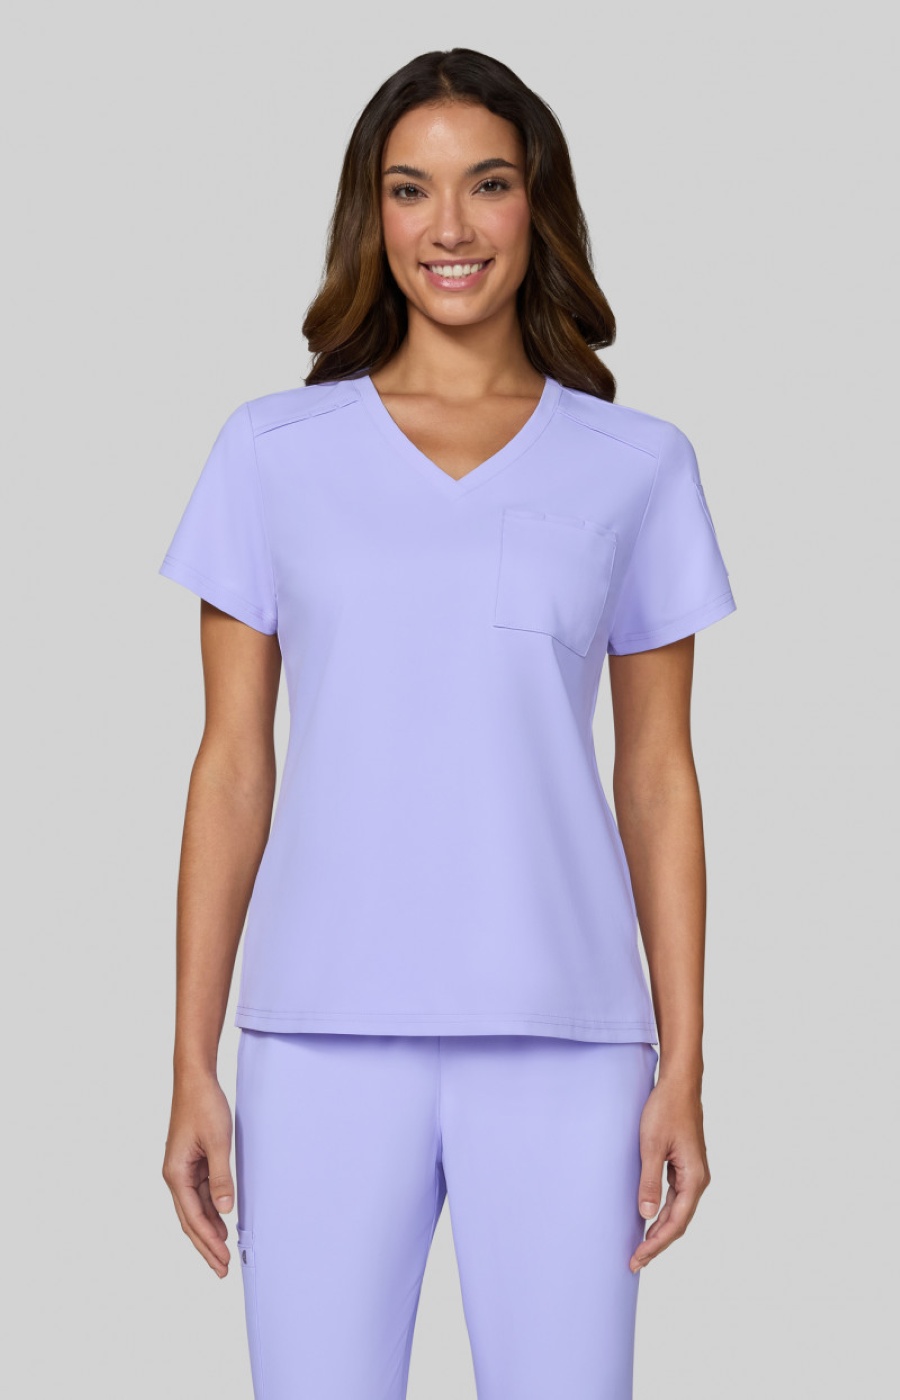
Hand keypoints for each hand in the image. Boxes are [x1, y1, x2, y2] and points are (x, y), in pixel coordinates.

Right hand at [162, 1070, 234, 1277]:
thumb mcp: (218, 1141)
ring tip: (224, 1253)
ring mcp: (183, 1169)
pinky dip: (211, 1210)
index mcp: (176, 1174)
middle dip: (206, 1245)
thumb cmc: (204, 1106)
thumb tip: (226, 1210)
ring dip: (209, 1230)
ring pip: (195, 1209)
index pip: (193, 1218)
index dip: (208, 1242)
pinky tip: (222, 1220)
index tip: (222, 1261)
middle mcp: (175, 1175)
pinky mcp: (192, 1161)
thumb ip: (221, 1177)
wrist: (195, 1079)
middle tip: (222, 1269)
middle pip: (190, 1220)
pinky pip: (201, 1193)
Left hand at [629, 1072, 710, 1272]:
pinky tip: (649, 1218)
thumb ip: (649, 1181)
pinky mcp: (684, 1165)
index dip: (656, 1244)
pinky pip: (675, 1197)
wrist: (678, 1085)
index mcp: (694, 1178)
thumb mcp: (652, 1146)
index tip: (637, 1258)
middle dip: (657, 1243)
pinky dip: (663, 1212)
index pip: (675, 1222)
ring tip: (641, 1247)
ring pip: (678, 1211)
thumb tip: (645, 1215)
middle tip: (634, 1261)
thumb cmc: (666, 1110)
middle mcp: (698, 1179)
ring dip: (660, 1230)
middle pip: (679, 1221)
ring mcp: (692, 1173)